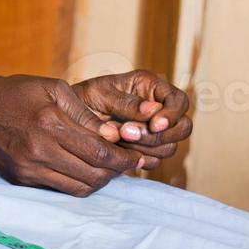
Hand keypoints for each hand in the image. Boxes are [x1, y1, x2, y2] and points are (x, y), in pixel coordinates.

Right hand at [0, 75, 143, 196]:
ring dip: (101, 180)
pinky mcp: (23, 178)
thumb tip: (113, 135)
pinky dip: (80, 183)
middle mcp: (39, 150)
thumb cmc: (15, 94)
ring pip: (81, 186)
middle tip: (129, 163)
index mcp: (49, 123)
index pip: (100, 151)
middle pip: (94, 173)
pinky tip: (86, 170)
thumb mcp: (52, 87)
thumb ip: (84, 112)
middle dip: (117, 171)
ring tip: (109, 168)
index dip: (124, 157)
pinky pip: (62, 189)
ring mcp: (30, 168)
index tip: (136, 155)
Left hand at [72, 70, 191, 171]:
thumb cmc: (81, 99)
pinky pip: (155, 161)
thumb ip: (126, 102)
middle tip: (127, 133)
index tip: (155, 124)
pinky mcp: (145, 150)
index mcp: (150, 88)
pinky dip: (139, 158)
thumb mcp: (100, 94)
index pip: (179, 101)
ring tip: (118, 138)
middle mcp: (157, 110)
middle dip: (158, 134)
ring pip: (169, 147)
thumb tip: (153, 110)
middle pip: (182, 128)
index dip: (172, 114)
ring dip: (146, 147)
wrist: (65, 120)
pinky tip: (119, 151)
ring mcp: (153, 132)